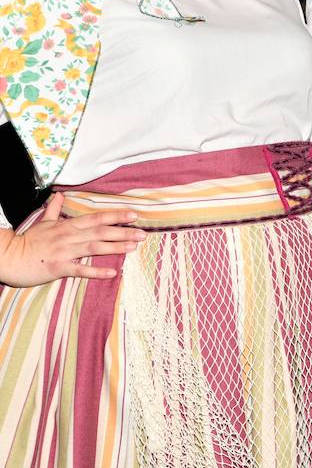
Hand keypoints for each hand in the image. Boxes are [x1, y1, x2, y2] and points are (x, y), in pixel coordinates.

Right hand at [0, 194, 143, 286]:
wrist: (9, 257)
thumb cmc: (28, 241)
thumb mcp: (43, 223)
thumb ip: (54, 210)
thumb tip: (58, 195)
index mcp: (67, 226)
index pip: (96, 218)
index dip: (116, 216)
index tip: (134, 215)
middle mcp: (69, 237)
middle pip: (101, 232)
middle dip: (123, 232)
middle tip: (143, 233)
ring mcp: (65, 252)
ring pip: (94, 247)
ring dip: (115, 247)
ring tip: (133, 247)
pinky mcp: (59, 268)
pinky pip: (80, 269)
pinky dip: (96, 271)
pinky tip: (112, 272)